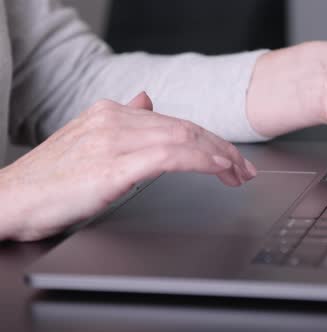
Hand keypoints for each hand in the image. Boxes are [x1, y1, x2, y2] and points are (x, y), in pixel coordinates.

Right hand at [0, 92, 256, 240]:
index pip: (176, 122)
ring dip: (219, 156)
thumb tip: (147, 101)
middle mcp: (115, 120)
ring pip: (183, 138)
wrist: (10, 200)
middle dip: (223, 149)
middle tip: (244, 168)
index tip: (230, 157)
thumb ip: (123, 121)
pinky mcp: (112, 166)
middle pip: (186, 128)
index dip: (210, 139)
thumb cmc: (49, 180)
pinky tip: (216, 168)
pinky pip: (168, 156)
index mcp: (111, 112)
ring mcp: (113, 140)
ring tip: (238, 173)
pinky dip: (198, 160)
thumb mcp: (89, 140)